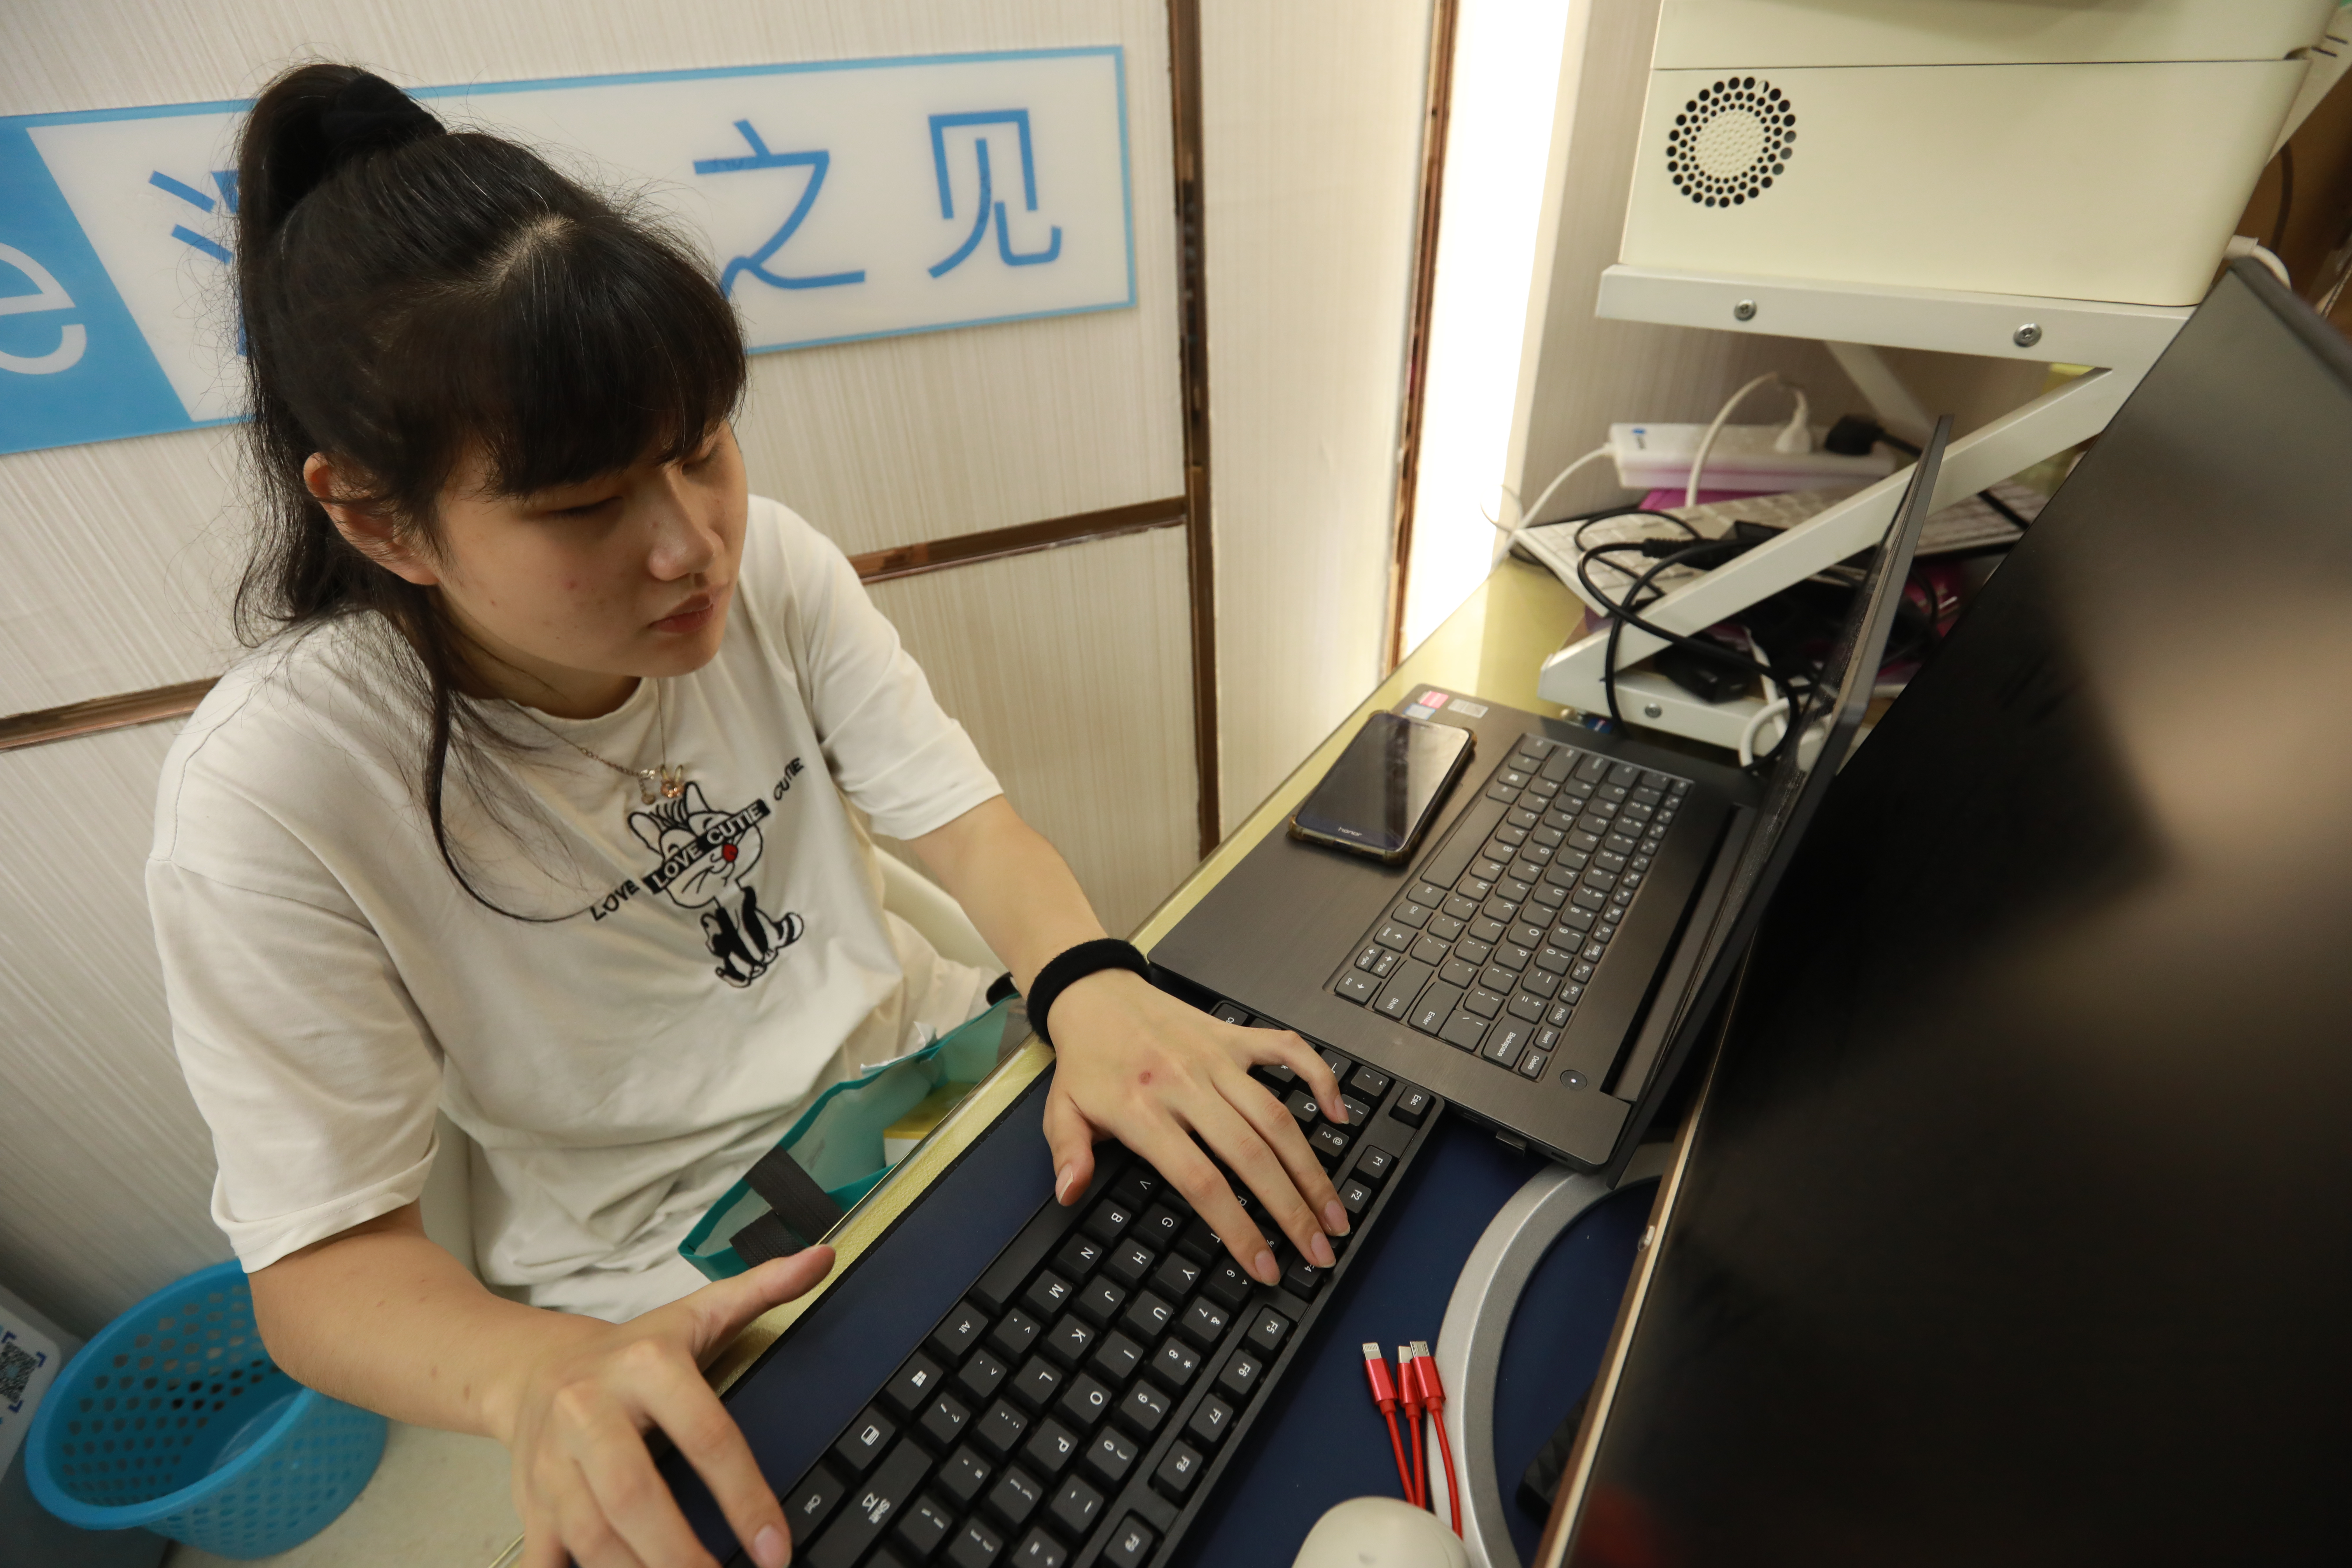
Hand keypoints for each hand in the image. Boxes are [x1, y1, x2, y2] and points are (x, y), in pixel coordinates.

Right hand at [492, 1249, 834, 1567]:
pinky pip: (542, 1554)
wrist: (530, 1367)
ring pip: (589, 1532)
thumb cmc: (631, 1350)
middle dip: (679, 1553)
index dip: (744, 1497)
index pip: (706, 1435)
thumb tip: (822, 1258)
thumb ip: (762, 1289)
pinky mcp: (526, 1498)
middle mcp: (589, 1409)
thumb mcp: (698, 1313)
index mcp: (644, 1364)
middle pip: (634, 1494)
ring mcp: (551, 1459)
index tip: (775, 1549)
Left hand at [1041, 970, 1350, 1285]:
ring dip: (1311, 1168)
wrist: (1095, 994)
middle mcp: (1186, 1084)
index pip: (1202, 1181)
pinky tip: (1340, 1116)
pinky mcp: (1233, 1036)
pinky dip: (1320, 1078)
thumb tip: (1070, 1192)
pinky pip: (1287, 1051)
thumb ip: (1068, 1153)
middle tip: (1320, 1252)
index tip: (1265, 1267)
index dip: (1239, 1228)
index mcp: (1143, 1110)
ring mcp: (1215, 1058)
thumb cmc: (1085, 1059)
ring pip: (1276, 1116)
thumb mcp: (1060, 1111)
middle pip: (1251, 1155)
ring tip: (1335, 1212)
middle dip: (1293, 1210)